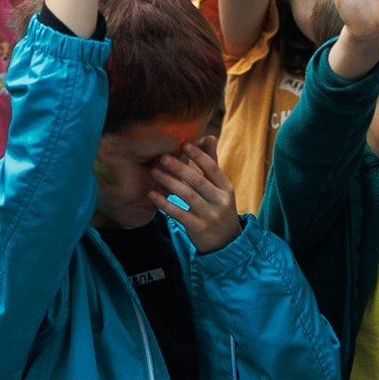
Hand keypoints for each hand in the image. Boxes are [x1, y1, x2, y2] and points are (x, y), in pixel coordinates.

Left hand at [149, 137, 241, 253]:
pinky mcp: (198, 228)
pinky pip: (179, 214)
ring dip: (170, 183)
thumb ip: (212, 164)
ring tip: (154, 172)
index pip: (213, 168)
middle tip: (163, 157)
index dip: (199, 156)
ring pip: (188, 196)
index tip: (184, 144)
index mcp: (226, 188)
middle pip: (198, 181)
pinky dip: (165, 204)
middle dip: (180, 168)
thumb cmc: (218, 208)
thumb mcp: (220, 188)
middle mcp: (220, 201)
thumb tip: (209, 136)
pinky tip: (152, 195)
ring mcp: (210, 216)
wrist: (226, 242)